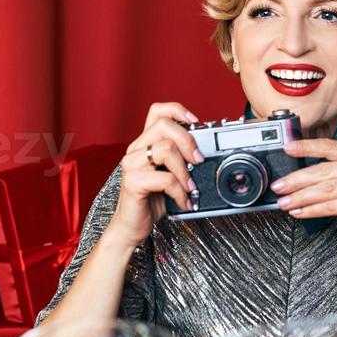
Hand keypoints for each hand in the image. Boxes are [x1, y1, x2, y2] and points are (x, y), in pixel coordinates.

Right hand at [111, 101, 203, 247]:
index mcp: (145, 143)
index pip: (157, 111)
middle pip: (164, 126)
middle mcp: (136, 149)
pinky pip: (164, 179)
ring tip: (191, 187)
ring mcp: (132, 165)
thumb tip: (204, 154)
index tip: (195, 121)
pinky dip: (180, 191)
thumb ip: (180, 160)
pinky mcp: (132, 182)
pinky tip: (184, 201)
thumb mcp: (170, 175)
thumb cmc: (152, 200)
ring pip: (165, 149)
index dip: (177, 110)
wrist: (132, 226)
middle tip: (198, 160)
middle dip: (188, 141)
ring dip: (185, 170)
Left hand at [271, 139, 336, 253]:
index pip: (330, 147)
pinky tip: (298, 212)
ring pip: (325, 190)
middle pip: (324, 171)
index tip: (287, 148)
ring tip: (284, 202)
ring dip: (300, 197)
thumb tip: (295, 172)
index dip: (307, 146)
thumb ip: (331, 172)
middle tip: (279, 186)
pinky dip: (310, 210)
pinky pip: (330, 207)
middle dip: (296, 180)